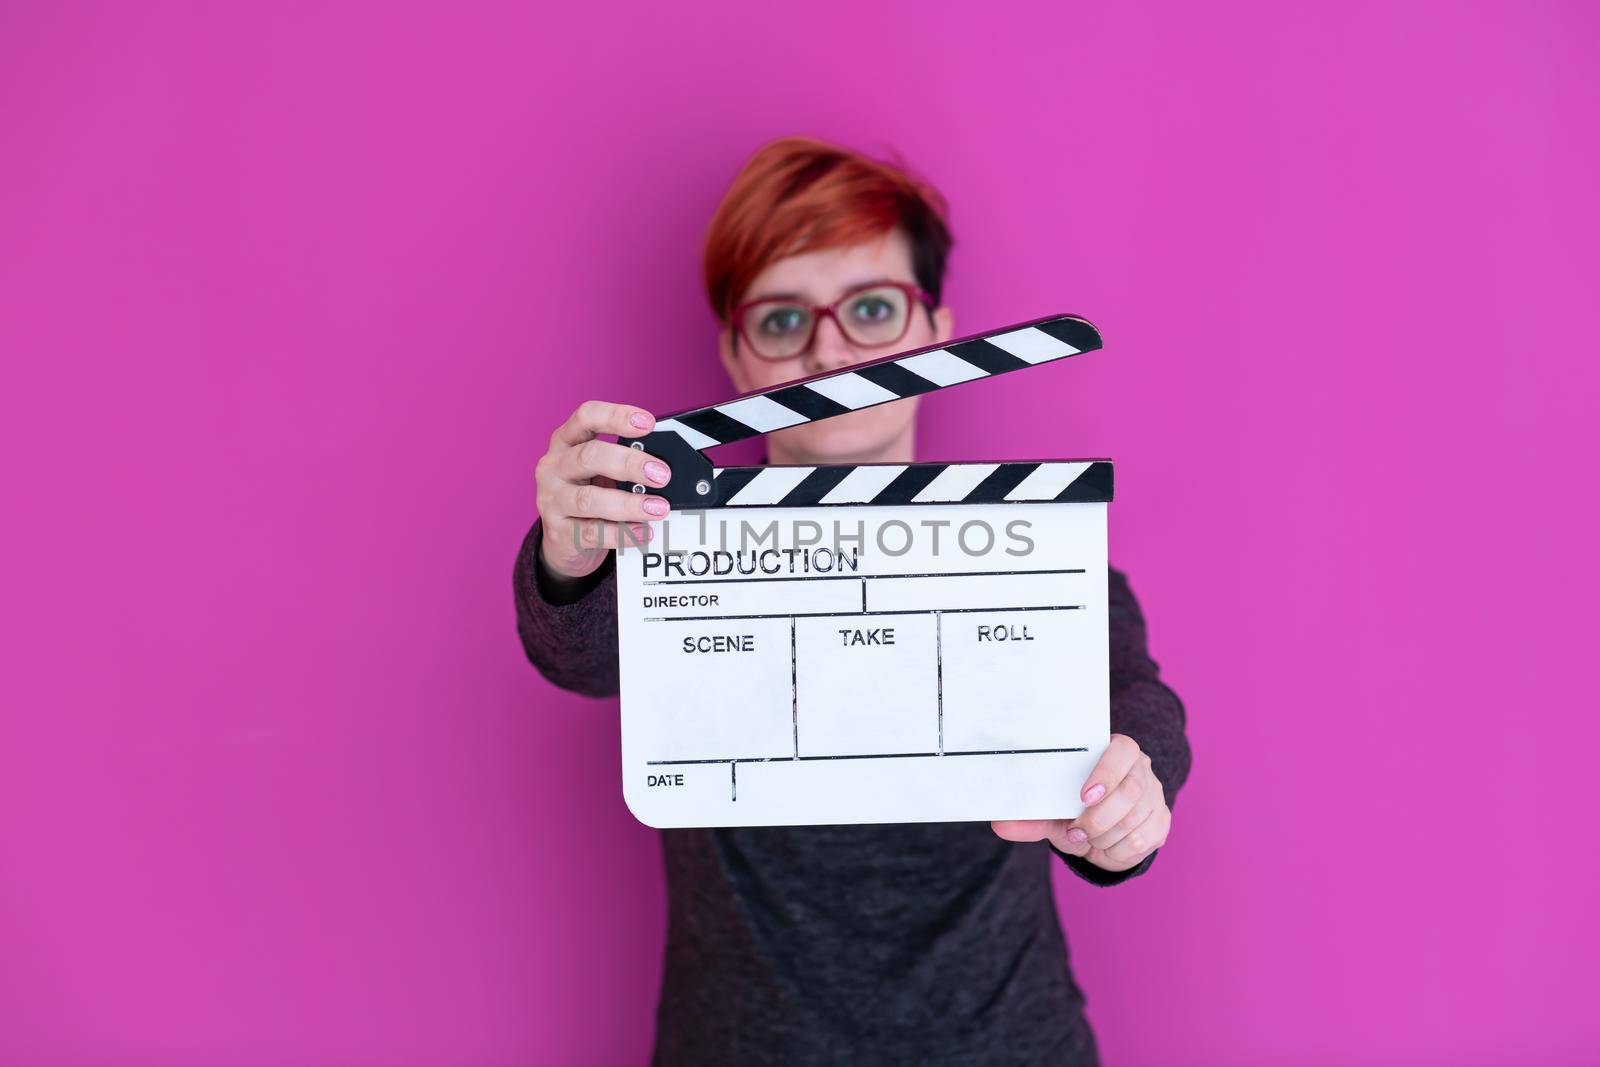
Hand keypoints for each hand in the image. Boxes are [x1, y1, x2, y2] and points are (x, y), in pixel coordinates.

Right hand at [535, 401, 672, 581]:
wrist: (563, 539)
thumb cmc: (588, 494)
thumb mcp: (600, 471)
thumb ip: (624, 463)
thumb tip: (664, 466)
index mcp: (566, 441)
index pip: (586, 417)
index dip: (616, 416)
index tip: (648, 423)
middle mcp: (554, 467)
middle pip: (589, 456)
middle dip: (630, 463)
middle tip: (662, 474)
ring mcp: (552, 500)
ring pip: (588, 499)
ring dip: (628, 504)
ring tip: (658, 508)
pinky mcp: (558, 533)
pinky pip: (592, 532)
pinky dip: (622, 533)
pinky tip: (643, 532)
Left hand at [992, 734, 1170, 872]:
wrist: (1101, 837)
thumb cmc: (1075, 813)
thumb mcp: (1053, 813)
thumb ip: (1031, 817)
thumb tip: (1000, 823)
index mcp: (1115, 753)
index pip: (1122, 751)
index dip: (1106, 772)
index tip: (1084, 796)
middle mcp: (1141, 770)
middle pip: (1130, 791)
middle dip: (1098, 818)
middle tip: (1076, 831)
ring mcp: (1155, 795)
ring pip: (1134, 819)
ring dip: (1104, 836)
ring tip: (1087, 838)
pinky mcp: (1162, 821)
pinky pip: (1142, 840)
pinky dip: (1117, 850)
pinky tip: (1106, 846)